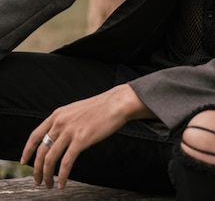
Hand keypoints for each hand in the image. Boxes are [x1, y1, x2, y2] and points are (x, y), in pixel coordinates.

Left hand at [20, 84, 153, 189]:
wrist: (115, 104)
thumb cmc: (99, 108)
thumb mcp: (74, 110)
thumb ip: (64, 121)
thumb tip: (56, 136)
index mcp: (57, 115)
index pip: (35, 135)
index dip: (27, 150)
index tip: (24, 162)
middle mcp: (60, 122)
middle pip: (41, 151)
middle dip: (37, 169)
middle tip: (38, 180)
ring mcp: (70, 131)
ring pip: (51, 159)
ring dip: (47, 175)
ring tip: (49, 185)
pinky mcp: (81, 140)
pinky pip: (67, 163)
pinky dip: (63, 176)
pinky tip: (63, 184)